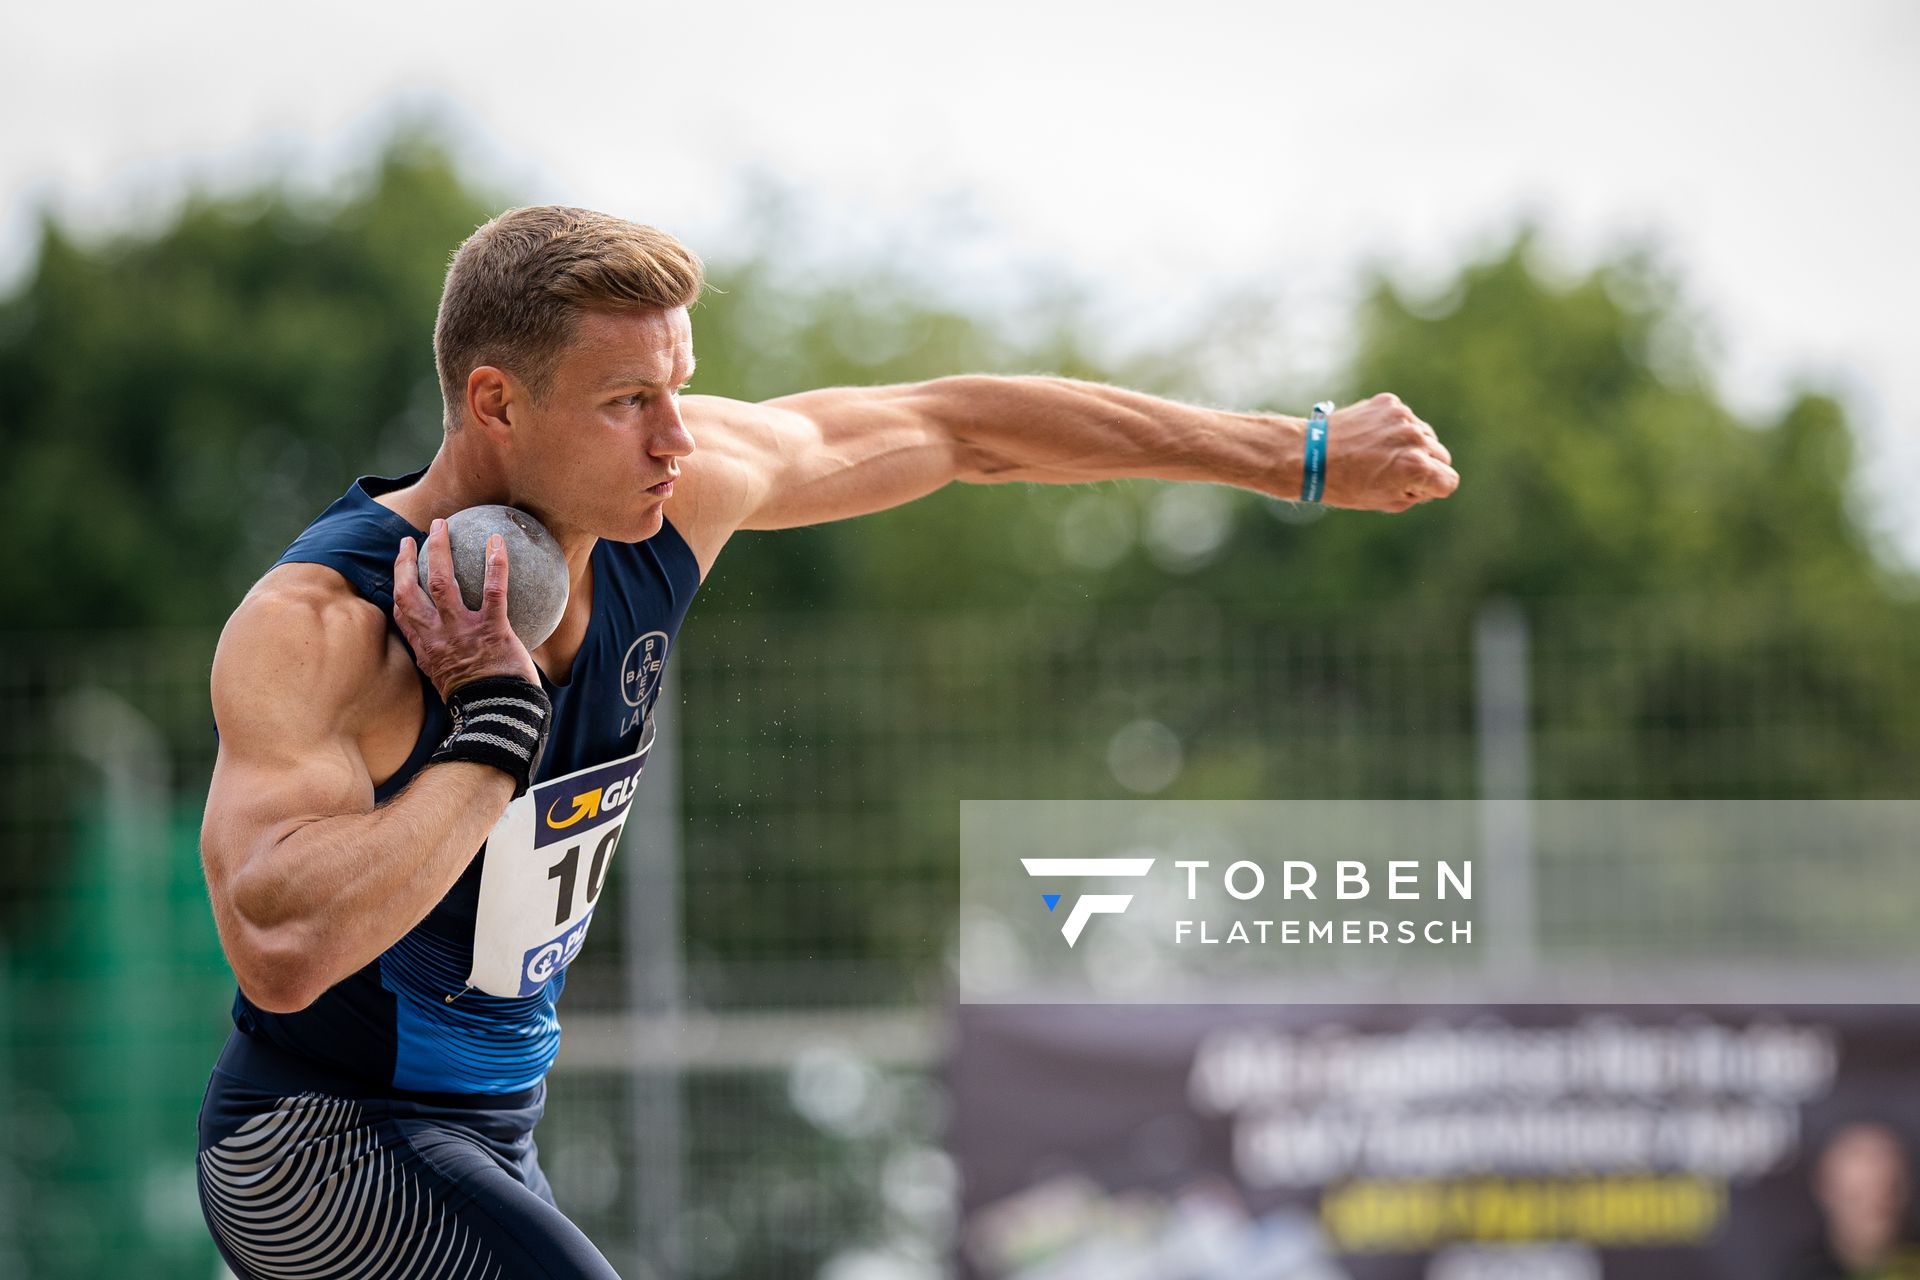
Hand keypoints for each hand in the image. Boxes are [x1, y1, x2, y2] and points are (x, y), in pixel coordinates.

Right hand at [392, 518, 541, 699]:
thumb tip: (465, 651)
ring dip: (440, 549)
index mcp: (427, 651)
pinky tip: (498, 541)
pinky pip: (494, 589)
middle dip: (406, 561)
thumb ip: (452, 663)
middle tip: (411, 539)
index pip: (403, 613)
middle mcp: (437, 637)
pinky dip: (496, 563)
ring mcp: (462, 631)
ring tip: (441, 526)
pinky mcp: (492, 629)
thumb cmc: (483, 703)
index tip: (400, 569)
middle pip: (410, 590)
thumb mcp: (452, 685)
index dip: (398, 587)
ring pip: (443, 581)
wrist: (499, 717)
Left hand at [1320, 393, 1459, 512]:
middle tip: (1396, 474)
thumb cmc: (1346, 486)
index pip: (1449, 481)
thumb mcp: (1387, 501)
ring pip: (1426, 436)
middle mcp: (1414, 438)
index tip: (1415, 489)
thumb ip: (1418, 492)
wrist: (1310, 455)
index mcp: (1416, 466)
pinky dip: (1395, 429)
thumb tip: (1433, 479)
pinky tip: (1373, 438)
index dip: (1432, 489)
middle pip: (1442, 456)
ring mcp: (1402, 417)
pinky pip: (1407, 420)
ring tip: (1382, 455)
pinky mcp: (1390, 403)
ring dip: (1412, 446)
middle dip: (1426, 467)